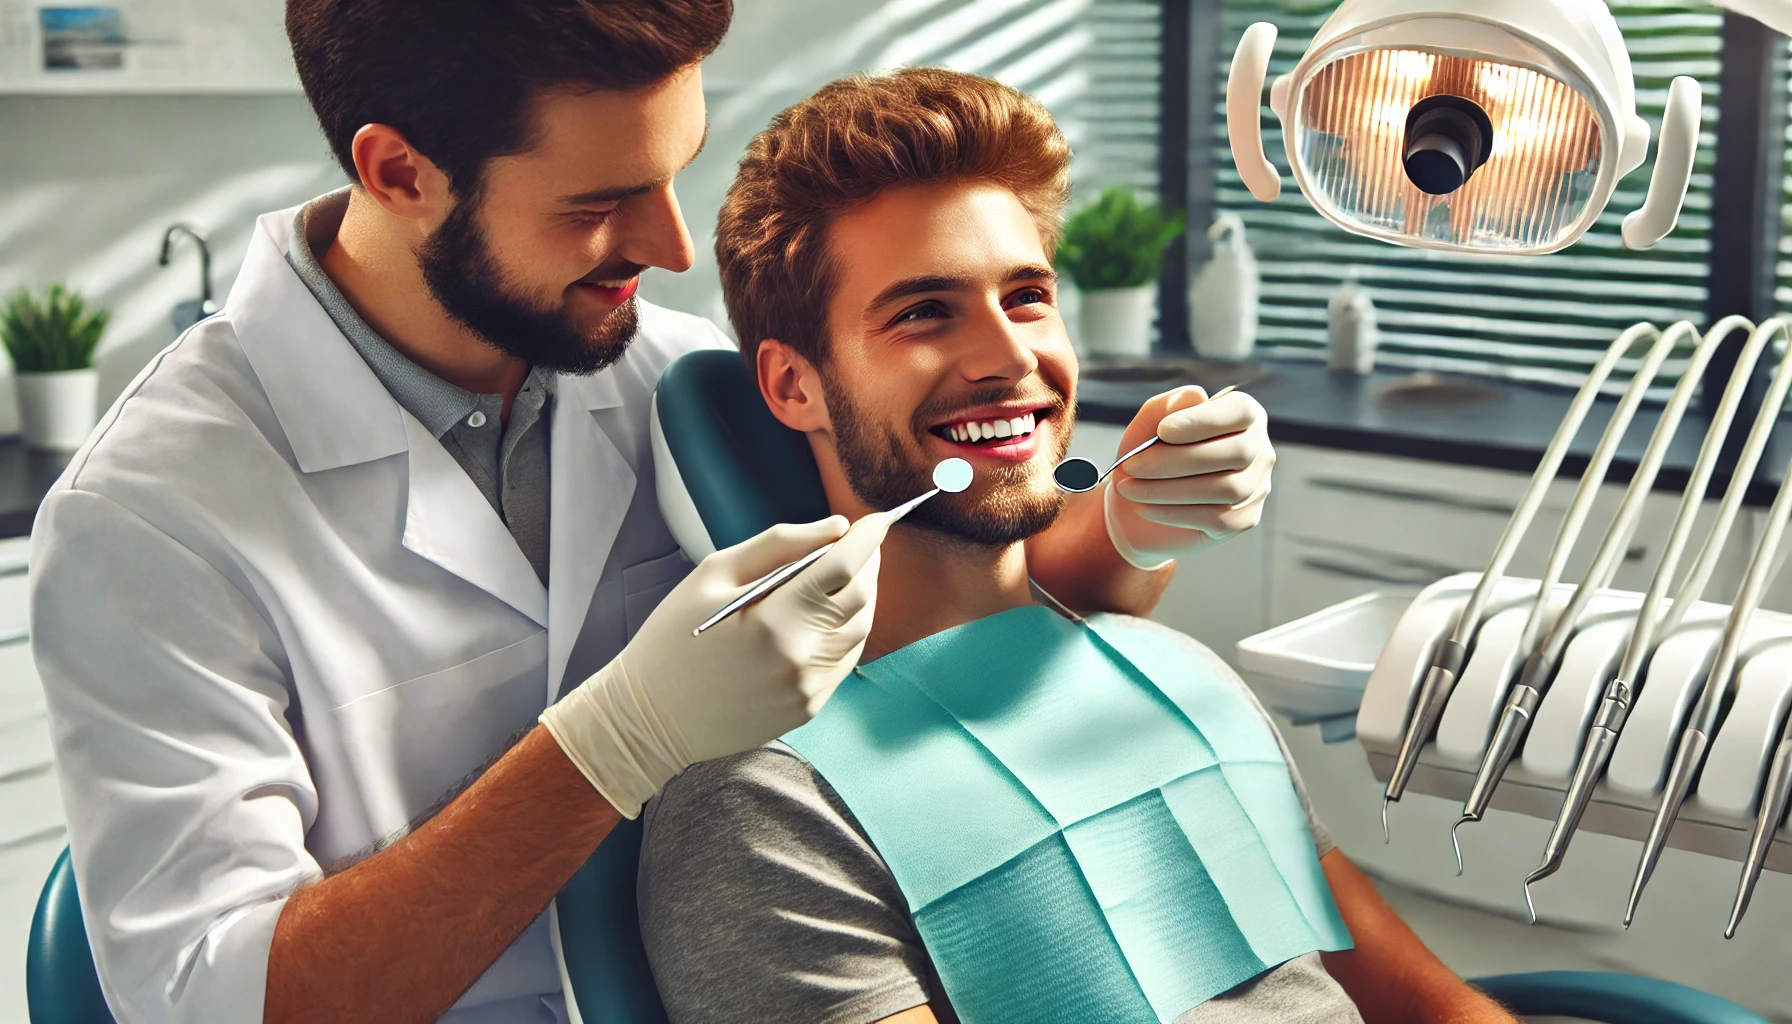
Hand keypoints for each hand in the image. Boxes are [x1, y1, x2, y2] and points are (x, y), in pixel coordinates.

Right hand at [541, 512, 890, 815]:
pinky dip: (846, 630)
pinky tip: (826, 614)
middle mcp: (801, 659)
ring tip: (845, 574)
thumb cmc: (673, 637)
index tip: (877, 520)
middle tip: (861, 542)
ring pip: (861, 631)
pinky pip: (845, 660)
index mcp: (774, 621)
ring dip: (862, 597)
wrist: (651, 717)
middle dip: (868, 564)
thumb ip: (778, 546)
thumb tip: (834, 528)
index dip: (867, 539)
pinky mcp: (808, 708)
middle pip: (861, 599)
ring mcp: (808, 689)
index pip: (843, 568)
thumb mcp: (713, 575)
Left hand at [1103, 385, 1273, 569]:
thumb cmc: (1148, 457)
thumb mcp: (1146, 426)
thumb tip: (1196, 395)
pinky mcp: (1244, 520)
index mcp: (1242, 416)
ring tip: (1130, 488)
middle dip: (1177, 460)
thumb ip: (1166, 406)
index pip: (1240, 411)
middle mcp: (1259, 450)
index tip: (1163, 430)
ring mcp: (1255, 487)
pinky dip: (1174, 513)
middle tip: (1133, 466)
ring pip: (1227, 488)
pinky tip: (1145, 507)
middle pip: (1237, 452)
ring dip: (1169, 489)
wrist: (1134, 507)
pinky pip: (1217, 518)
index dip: (1204, 420)